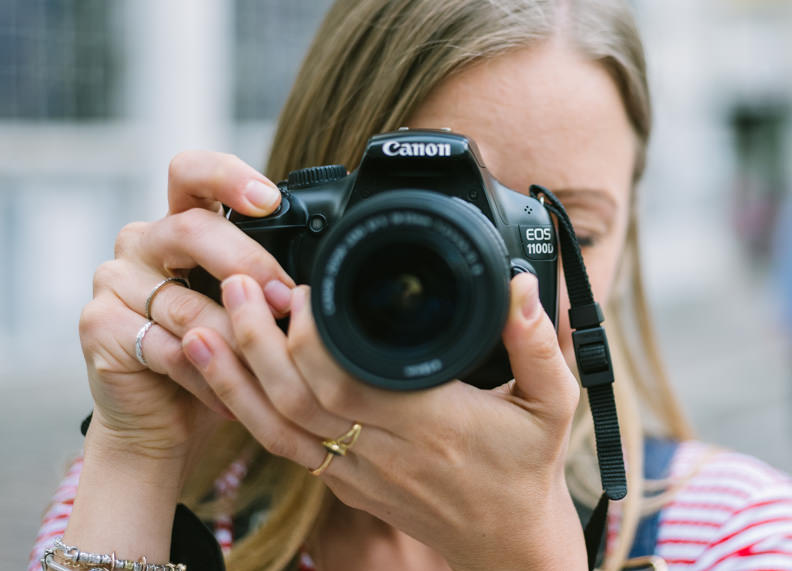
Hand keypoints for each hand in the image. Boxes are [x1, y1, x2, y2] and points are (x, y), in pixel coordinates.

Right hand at [79, 151, 294, 459]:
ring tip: (268, 363)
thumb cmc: (218, 356)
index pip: (193, 173)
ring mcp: (115, 280)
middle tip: (283, 298)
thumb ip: (268, 280)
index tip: (269, 200)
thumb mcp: (249, 308)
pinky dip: (205, 373)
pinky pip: (164, 345)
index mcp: (183, 223)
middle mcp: (144, 241)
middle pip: (192, 230)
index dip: (228, 177)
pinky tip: (227, 394)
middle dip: (247, 264)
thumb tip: (316, 282)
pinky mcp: (98, 325)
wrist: (165, 419)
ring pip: (184, 301)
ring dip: (235, 336)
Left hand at [184, 272, 587, 570]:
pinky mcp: (343, 481)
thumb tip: (518, 285)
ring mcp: (356, 472)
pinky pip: (281, 446)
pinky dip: (243, 408)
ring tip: (202, 322)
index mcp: (432, 424)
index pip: (353, 380)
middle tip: (237, 284)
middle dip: (257, 340)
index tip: (299, 286)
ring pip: (277, 424)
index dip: (312, 337)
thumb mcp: (554, 404)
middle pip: (299, 397)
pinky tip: (218, 374)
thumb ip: (539, 344)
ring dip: (234, 375)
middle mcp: (384, 451)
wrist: (505, 542)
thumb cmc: (528, 468)